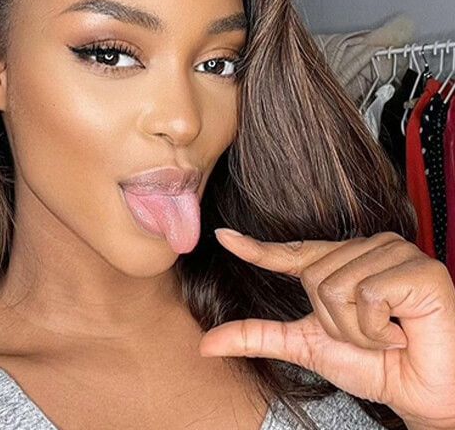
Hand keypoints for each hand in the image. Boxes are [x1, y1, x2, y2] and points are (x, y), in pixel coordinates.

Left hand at [198, 230, 454, 428]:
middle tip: (370, 336)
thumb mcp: (308, 347)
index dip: (256, 247)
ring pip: (337, 288)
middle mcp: (365, 248)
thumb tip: (207, 343)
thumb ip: (260, 337)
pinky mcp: (419, 270)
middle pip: (313, 278)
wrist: (424, 395)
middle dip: (336, 323)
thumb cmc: (375, 366)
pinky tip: (403, 333)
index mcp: (340, 262)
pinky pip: (368, 296)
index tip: (222, 236)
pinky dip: (378, 330)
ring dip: (358, 330)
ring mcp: (394, 253)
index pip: (291, 253)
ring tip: (388, 335)